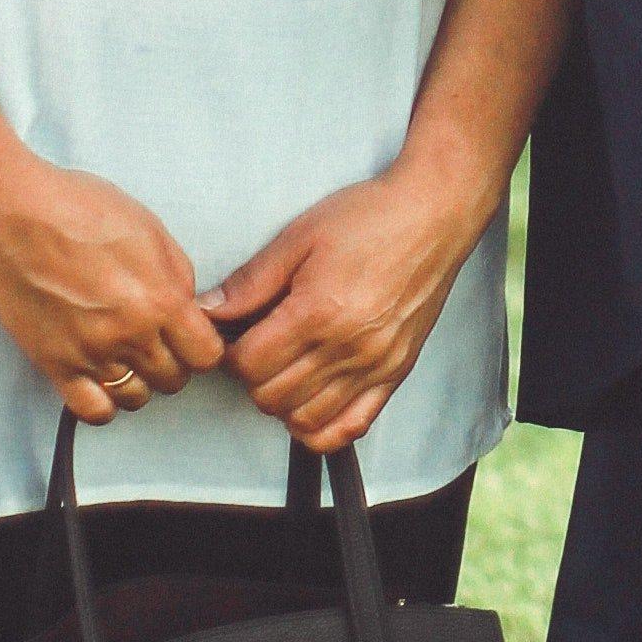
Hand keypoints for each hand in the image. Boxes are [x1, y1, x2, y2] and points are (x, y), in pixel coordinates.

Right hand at [0, 152, 227, 426]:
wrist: (16, 216)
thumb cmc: (83, 208)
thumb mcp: (150, 228)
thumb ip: (177, 275)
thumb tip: (187, 309)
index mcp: (161, 298)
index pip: (206, 355)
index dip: (203, 346)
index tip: (192, 335)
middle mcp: (131, 335)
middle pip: (174, 379)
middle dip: (173, 360)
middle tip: (158, 339)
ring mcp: (92, 355)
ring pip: (136, 399)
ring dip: (140, 381)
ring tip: (129, 356)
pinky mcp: (55, 366)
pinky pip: (93, 412)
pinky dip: (103, 402)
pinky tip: (101, 376)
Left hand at [203, 163, 491, 457]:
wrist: (434, 213)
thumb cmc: (369, 217)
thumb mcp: (300, 235)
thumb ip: (252, 280)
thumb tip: (207, 310)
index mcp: (317, 312)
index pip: (249, 365)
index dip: (231, 352)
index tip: (237, 334)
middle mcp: (346, 349)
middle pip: (271, 398)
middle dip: (254, 376)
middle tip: (260, 347)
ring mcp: (373, 367)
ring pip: (304, 421)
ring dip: (283, 402)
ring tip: (286, 368)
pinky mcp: (395, 373)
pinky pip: (350, 428)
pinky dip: (322, 427)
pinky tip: (312, 400)